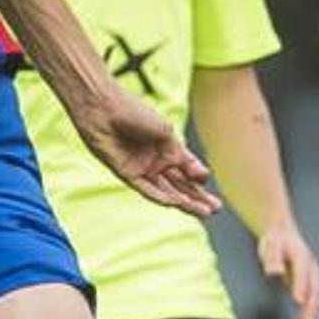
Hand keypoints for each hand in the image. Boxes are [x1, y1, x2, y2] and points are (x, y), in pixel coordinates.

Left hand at [73, 86, 218, 217]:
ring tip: (204, 213)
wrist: (104, 106)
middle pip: (180, 184)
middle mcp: (154, 160)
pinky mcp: (126, 174)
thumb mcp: (166, 133)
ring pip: (167, 191)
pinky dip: (163, 197)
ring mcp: (141, 168)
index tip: (207, 179)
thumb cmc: (134, 112)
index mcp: (166, 146)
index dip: (198, 176)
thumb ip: (180, 157)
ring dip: (185, 202)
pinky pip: (147, 190)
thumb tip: (198, 175)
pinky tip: (177, 203)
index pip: (187, 167)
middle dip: (197, 197)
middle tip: (214, 209)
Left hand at [257, 221, 318, 318]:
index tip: (297, 301)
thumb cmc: (277, 241)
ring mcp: (311, 281)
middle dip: (310, 310)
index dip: (301, 288)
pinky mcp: (308, 288)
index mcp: (303, 258)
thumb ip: (272, 259)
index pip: (303, 274)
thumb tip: (275, 273)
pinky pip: (310, 306)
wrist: (282, 235)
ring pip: (315, 303)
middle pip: (315, 293)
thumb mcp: (271, 245)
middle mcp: (311, 271)